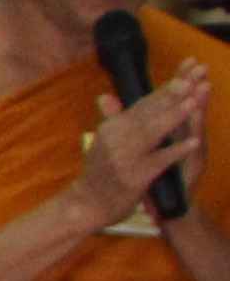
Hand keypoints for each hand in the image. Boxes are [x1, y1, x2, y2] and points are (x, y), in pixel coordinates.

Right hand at [81, 66, 208, 221]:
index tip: (184, 75)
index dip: (164, 89)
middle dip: (171, 96)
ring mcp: (125, 157)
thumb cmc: (99, 174)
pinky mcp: (134, 177)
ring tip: (193, 102)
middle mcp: (116, 139)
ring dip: (174, 116)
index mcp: (111, 128)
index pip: (141, 104)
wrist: (87, 205)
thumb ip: (111, 119)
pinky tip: (192, 143)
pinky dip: (176, 151)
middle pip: (148, 113)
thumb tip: (104, 97)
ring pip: (153, 132)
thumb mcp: (102, 144)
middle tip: (191, 79)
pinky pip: (159, 161)